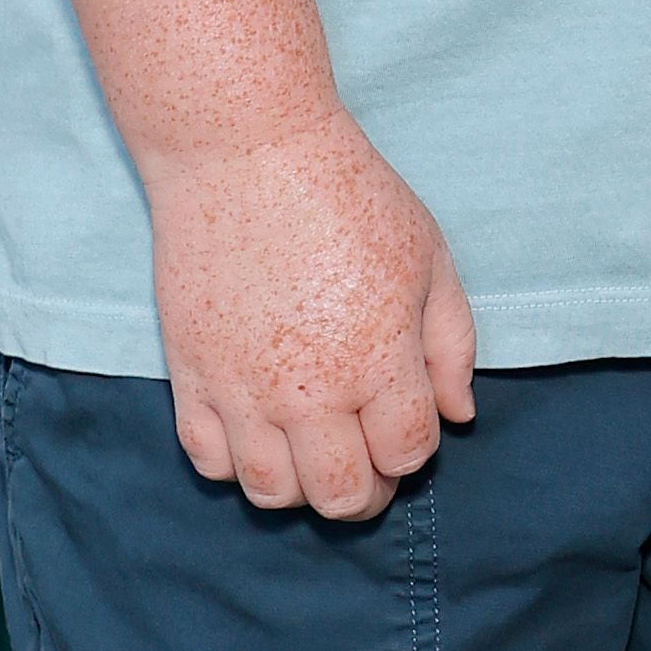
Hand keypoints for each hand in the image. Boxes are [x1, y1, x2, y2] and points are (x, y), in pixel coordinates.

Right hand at [142, 105, 475, 519]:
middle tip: (370, 459)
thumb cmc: (348, 195)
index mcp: (379, 359)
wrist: (245, 155)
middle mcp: (310, 392)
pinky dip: (238, 465)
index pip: (407, 453)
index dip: (416, 449)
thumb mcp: (428, 256)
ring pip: (272, 494)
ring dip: (304, 489)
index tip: (410, 423)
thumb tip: (459, 416)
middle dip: (368, 491)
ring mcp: (243, 392)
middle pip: (343, 495)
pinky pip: (210, 463)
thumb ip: (452, 344)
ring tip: (318, 451)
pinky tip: (262, 431)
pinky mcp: (190, 379)